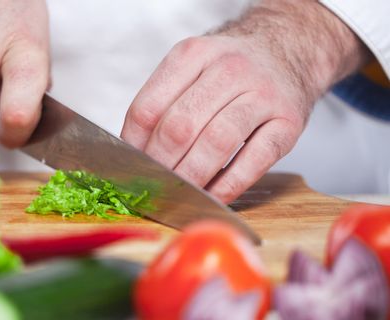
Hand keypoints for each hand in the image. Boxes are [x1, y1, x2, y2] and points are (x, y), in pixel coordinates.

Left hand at [121, 0, 369, 202]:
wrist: (289, 48)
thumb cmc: (230, 69)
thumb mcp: (192, 67)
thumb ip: (163, 103)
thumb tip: (134, 152)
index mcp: (193, 54)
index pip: (148, 108)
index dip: (134, 145)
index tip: (130, 166)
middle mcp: (229, 70)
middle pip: (180, 127)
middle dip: (161, 165)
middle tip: (153, 185)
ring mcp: (263, 95)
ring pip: (216, 143)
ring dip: (191, 177)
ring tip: (178, 193)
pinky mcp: (289, 123)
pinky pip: (255, 161)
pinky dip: (228, 185)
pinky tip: (213, 196)